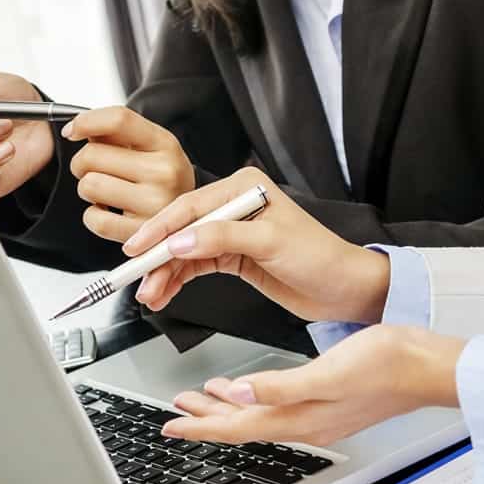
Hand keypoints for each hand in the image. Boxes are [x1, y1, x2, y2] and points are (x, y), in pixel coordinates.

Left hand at [63, 107, 194, 241]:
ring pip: (89, 186)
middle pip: (92, 155)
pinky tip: (108, 211)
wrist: (188, 215)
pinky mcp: (141, 233)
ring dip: (88, 189)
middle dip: (83, 162)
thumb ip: (115, 132)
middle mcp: (164, 172)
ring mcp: (154, 204)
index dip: (85, 122)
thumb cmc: (161, 176)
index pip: (118, 120)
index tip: (72, 131)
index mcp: (165, 144)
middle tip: (96, 170)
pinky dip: (93, 216)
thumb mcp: (150, 145)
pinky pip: (94, 219)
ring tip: (106, 191)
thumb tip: (78, 128)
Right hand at [123, 167, 390, 323]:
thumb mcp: (270, 242)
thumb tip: (180, 241)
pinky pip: (196, 267)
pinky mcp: (234, 258)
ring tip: (149, 295)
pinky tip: (164, 293)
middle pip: (182, 229)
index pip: (191, 206)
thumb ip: (222, 238)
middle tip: (137, 279)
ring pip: (185, 251)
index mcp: (245, 188)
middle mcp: (235, 206)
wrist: (345, 289)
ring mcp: (233, 233)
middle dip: (157, 256)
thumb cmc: (321, 258)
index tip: (137, 249)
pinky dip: (178, 281)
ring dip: (164, 273)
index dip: (160, 228)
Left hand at [161, 325, 465, 446]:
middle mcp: (307, 421)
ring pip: (259, 413)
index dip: (201, 426)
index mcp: (302, 417)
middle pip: (243, 423)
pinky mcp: (329, 401)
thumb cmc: (388, 366)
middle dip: (206, 416)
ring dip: (228, 406)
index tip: (170, 425)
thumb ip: (281, 386)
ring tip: (201, 397)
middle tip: (177, 408)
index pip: (238, 427)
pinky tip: (250, 385)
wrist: (429, 366)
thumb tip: (239, 393)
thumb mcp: (329, 372)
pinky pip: (278, 404)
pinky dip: (256, 397)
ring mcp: (319, 413)